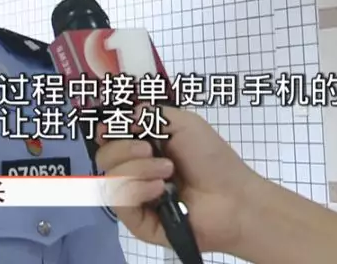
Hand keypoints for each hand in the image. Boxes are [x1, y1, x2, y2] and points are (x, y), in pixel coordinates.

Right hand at [95, 105, 264, 255]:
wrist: (232, 198)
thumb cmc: (211, 159)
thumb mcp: (184, 124)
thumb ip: (151, 114)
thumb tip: (124, 116)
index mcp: (142, 148)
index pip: (108, 139)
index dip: (105, 131)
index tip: (110, 128)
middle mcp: (134, 171)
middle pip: (103, 157)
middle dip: (124, 148)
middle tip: (150, 149)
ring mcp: (134, 198)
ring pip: (109, 179)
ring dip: (137, 169)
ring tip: (167, 171)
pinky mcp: (137, 221)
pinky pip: (120, 202)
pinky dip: (138, 190)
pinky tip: (159, 190)